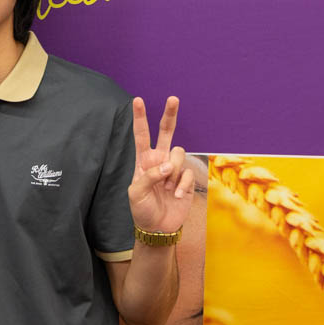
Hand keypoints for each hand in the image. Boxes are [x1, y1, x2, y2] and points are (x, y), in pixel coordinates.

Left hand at [128, 96, 193, 233]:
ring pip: (179, 154)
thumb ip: (149, 176)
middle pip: (166, 132)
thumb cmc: (142, 209)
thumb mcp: (136, 194)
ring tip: (166, 189)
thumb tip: (168, 165)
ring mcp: (174, 168)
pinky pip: (188, 173)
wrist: (158, 226)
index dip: (140, 118)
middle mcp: (160, 160)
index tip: (137, 100)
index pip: (141, 135)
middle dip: (170, 114)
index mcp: (143, 160)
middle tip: (172, 98)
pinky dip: (182, 185)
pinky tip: (177, 195)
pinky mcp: (187, 178)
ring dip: (173, 171)